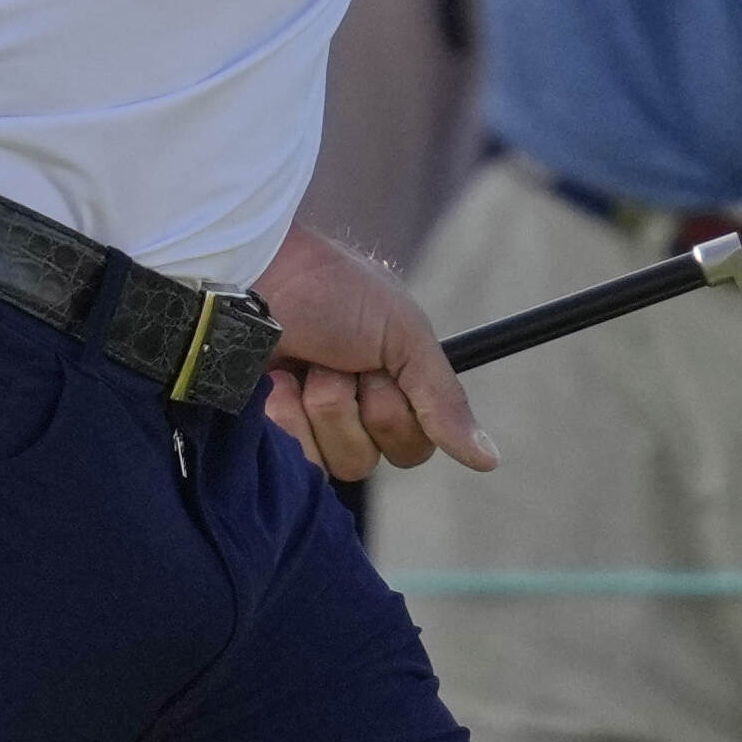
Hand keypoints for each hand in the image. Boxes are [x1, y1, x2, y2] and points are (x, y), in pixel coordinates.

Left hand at [255, 225, 489, 483]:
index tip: (380, 372)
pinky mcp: (269, 437)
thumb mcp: (404, 334)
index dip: (398, 413)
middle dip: (357, 405)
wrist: (252, 277)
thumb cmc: (328, 289)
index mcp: (388, 385)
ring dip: (322, 407)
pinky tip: (273, 384)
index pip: (414, 444)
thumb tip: (490, 461)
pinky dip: (287, 418)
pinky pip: (297, 464)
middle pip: (376, 458)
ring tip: (303, 365)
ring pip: (337, 465)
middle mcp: (351, 411)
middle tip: (338, 361)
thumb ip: (445, 400)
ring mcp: (307, 426)